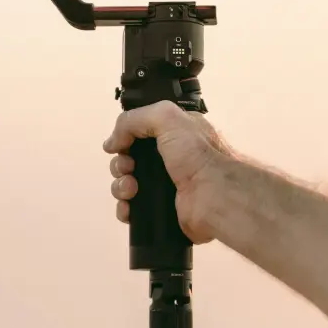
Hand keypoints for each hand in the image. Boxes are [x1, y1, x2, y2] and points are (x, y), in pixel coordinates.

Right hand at [103, 101, 232, 243]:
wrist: (215, 197)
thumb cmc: (198, 155)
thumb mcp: (167, 118)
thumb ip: (134, 120)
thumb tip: (112, 142)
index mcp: (175, 133)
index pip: (140, 132)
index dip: (125, 138)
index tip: (118, 145)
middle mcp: (170, 158)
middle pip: (129, 159)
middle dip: (120, 164)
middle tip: (128, 169)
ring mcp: (165, 185)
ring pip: (127, 185)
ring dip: (120, 186)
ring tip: (131, 190)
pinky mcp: (161, 210)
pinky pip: (133, 209)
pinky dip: (125, 209)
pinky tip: (129, 208)